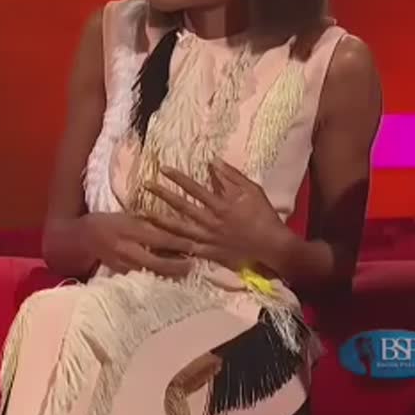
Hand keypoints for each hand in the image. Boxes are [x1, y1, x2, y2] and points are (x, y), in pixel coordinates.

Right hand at [82, 212, 194, 277]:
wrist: (83, 236)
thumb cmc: (109, 222)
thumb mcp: (128, 217)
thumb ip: (149, 224)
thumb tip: (175, 228)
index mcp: (129, 231)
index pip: (159, 239)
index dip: (178, 244)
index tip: (194, 246)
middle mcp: (126, 249)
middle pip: (157, 262)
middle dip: (177, 266)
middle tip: (192, 265)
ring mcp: (122, 264)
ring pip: (151, 273)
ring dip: (169, 274)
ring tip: (184, 272)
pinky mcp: (119, 273)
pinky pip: (141, 277)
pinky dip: (155, 277)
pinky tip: (167, 276)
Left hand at [143, 160, 290, 271]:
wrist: (273, 247)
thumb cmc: (264, 216)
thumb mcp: (252, 190)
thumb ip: (232, 176)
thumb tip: (213, 161)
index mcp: (222, 206)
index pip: (195, 189)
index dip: (178, 178)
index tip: (163, 168)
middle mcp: (211, 222)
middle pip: (182, 207)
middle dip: (162, 195)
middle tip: (145, 185)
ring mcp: (208, 239)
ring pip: (179, 229)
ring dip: (159, 220)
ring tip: (141, 213)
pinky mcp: (208, 253)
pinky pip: (186, 250)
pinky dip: (171, 246)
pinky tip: (155, 241)